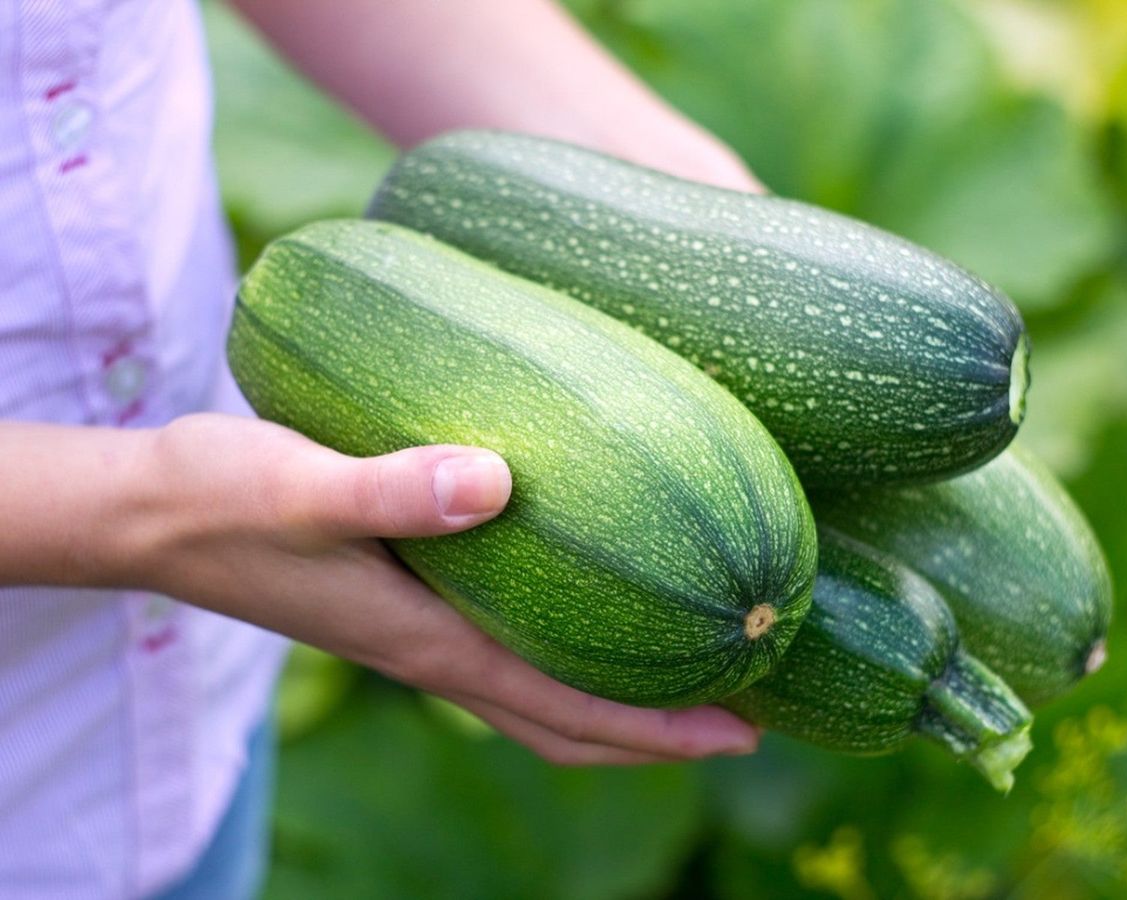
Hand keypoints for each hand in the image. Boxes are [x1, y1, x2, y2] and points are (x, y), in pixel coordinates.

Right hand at [127, 414, 758, 764]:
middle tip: (746, 720)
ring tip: (688, 677)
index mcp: (425, 643)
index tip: (743, 729)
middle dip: (656, 732)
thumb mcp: (297, 488)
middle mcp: (431, 652)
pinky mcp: (405, 600)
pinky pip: (506, 649)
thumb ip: (388, 487)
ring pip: (538, 693)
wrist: (153, 515)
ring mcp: (418, 632)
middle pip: (564, 722)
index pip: (563, 709)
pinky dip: (563, 652)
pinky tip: (588, 606)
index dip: (657, 729)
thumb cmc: (219, 501)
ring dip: (616, 699)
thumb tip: (494, 481)